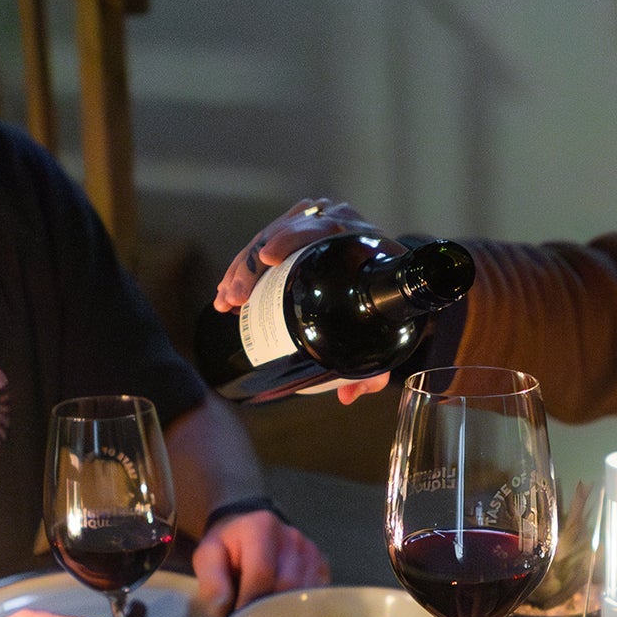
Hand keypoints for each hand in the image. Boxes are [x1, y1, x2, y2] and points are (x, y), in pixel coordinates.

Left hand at [192, 510, 328, 616]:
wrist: (245, 531)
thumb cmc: (226, 547)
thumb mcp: (207, 558)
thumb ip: (212, 582)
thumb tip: (223, 611)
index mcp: (262, 527)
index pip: (262, 574)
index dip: (249, 603)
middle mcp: (292, 536)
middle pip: (287, 585)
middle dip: (268, 610)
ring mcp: (311, 550)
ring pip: (304, 593)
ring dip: (285, 611)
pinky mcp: (322, 565)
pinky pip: (317, 595)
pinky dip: (301, 608)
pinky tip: (284, 612)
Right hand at [214, 198, 390, 404]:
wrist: (390, 276)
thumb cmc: (386, 300)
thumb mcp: (388, 326)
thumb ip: (375, 367)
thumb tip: (348, 394)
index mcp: (359, 236)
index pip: (322, 225)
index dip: (291, 237)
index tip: (270, 258)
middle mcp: (333, 221)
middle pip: (284, 232)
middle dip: (251, 264)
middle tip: (236, 297)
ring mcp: (310, 223)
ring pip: (266, 237)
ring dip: (240, 268)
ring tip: (226, 299)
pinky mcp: (293, 231)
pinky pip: (261, 242)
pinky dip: (241, 267)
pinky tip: (226, 290)